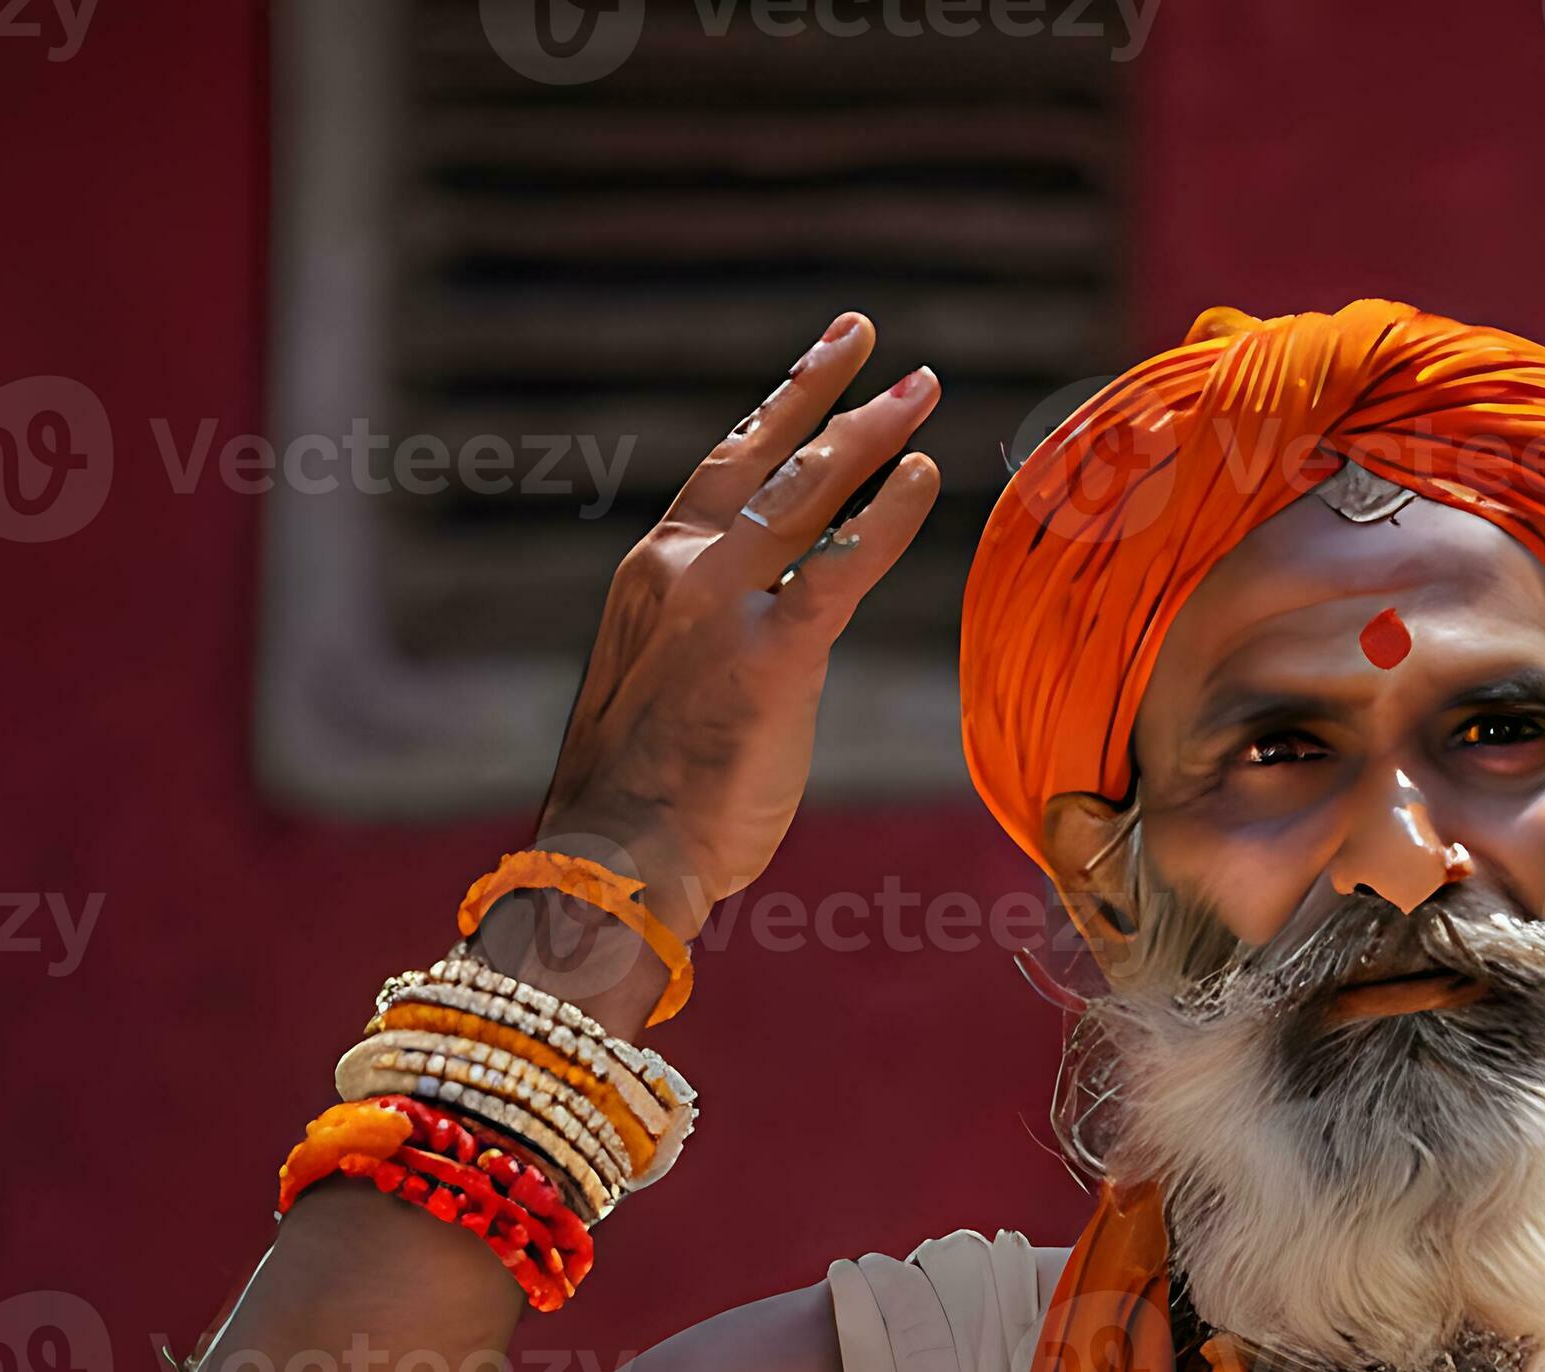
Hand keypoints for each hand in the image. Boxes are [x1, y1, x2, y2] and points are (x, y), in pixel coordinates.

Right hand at [534, 313, 941, 938]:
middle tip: (876, 339)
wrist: (616, 860)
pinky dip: (888, 516)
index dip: (776, 412)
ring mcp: (722, 608)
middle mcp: (681, 570)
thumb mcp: (663, 694)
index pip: (722, 470)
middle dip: (826, 393)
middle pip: (765, 457)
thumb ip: (706, 645)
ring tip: (922, 388)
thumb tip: (752, 645)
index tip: (819, 364)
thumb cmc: (641, 802)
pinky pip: (841, 567)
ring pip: (805, 493)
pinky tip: (929, 478)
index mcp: (652, 575)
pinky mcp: (770, 657)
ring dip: (869, 433)